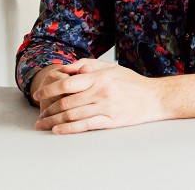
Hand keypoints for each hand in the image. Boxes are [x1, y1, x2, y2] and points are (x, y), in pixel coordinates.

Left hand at [33, 59, 169, 133]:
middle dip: (48, 110)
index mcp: (99, 77)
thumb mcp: (111, 68)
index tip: (38, 95)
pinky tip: (58, 130)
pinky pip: (85, 125)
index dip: (48, 90)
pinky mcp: (111, 121)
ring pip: (72, 115)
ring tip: (43, 124)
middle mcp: (101, 92)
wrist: (156, 98)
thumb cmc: (132, 83)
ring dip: (53, 121)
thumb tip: (65, 69)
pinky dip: (68, 128)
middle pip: (66, 102)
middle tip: (39, 114)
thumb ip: (87, 66)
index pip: (66, 83)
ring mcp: (106, 107)